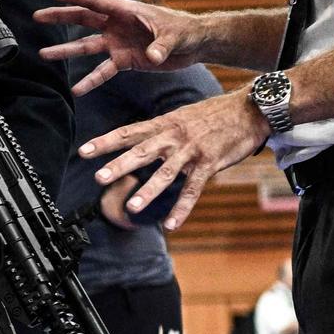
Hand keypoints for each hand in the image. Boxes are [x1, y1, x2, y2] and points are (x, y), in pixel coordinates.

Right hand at [33, 0, 204, 94]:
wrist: (195, 45)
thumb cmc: (186, 32)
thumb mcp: (175, 36)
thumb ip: (161, 45)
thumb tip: (153, 55)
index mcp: (127, 11)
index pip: (95, 1)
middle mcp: (118, 26)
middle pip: (83, 19)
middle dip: (60, 17)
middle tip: (37, 16)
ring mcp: (118, 43)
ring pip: (86, 46)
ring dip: (66, 50)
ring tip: (44, 54)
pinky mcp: (125, 61)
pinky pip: (103, 71)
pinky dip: (90, 80)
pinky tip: (76, 90)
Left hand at [81, 91, 269, 230]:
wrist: (251, 109)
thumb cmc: (215, 114)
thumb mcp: (182, 116)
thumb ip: (160, 131)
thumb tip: (139, 141)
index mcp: (164, 124)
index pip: (129, 132)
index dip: (105, 142)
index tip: (83, 151)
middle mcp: (174, 136)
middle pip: (142, 151)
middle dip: (119, 165)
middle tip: (99, 177)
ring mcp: (192, 150)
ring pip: (166, 172)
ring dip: (148, 190)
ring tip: (132, 206)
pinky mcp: (210, 163)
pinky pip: (194, 189)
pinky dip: (182, 207)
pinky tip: (171, 224)